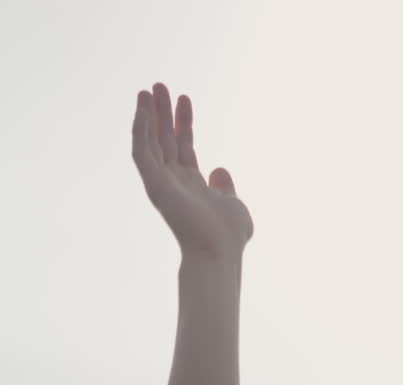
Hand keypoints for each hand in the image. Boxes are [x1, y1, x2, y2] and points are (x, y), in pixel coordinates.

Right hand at [132, 83, 252, 260]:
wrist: (220, 253)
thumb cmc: (229, 236)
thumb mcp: (234, 204)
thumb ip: (226, 187)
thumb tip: (219, 170)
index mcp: (193, 184)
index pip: (184, 146)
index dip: (184, 122)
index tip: (185, 98)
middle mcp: (175, 182)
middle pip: (165, 140)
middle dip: (162, 112)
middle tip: (159, 85)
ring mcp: (163, 184)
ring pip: (150, 143)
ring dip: (148, 116)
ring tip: (148, 90)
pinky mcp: (155, 186)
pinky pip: (142, 154)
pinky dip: (140, 132)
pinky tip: (142, 111)